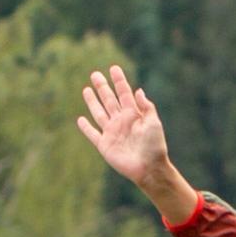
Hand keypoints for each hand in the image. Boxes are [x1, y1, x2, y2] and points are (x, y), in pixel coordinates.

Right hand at [75, 65, 199, 221]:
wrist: (149, 168)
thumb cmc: (155, 146)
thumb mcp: (154, 123)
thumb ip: (146, 107)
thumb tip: (138, 90)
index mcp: (133, 114)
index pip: (124, 93)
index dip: (119, 80)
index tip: (114, 68)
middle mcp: (121, 121)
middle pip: (109, 100)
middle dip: (102, 87)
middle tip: (95, 74)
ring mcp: (112, 132)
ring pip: (99, 113)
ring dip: (92, 102)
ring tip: (86, 89)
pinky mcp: (104, 145)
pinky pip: (93, 134)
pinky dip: (86, 127)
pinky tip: (80, 119)